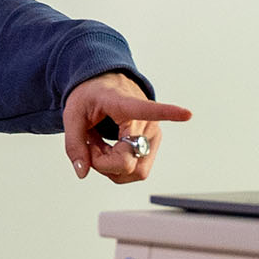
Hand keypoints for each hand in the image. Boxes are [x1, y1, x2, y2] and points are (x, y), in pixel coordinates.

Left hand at [63, 73, 192, 183]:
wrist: (103, 86)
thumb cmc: (90, 96)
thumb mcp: (72, 115)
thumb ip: (74, 144)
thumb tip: (83, 172)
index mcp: (125, 104)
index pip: (149, 109)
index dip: (168, 113)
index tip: (187, 113)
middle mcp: (146, 121)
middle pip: (127, 162)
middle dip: (102, 162)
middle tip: (90, 143)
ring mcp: (152, 135)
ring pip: (134, 171)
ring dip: (110, 166)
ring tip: (101, 144)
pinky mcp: (152, 145)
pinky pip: (136, 170)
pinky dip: (117, 166)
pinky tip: (109, 149)